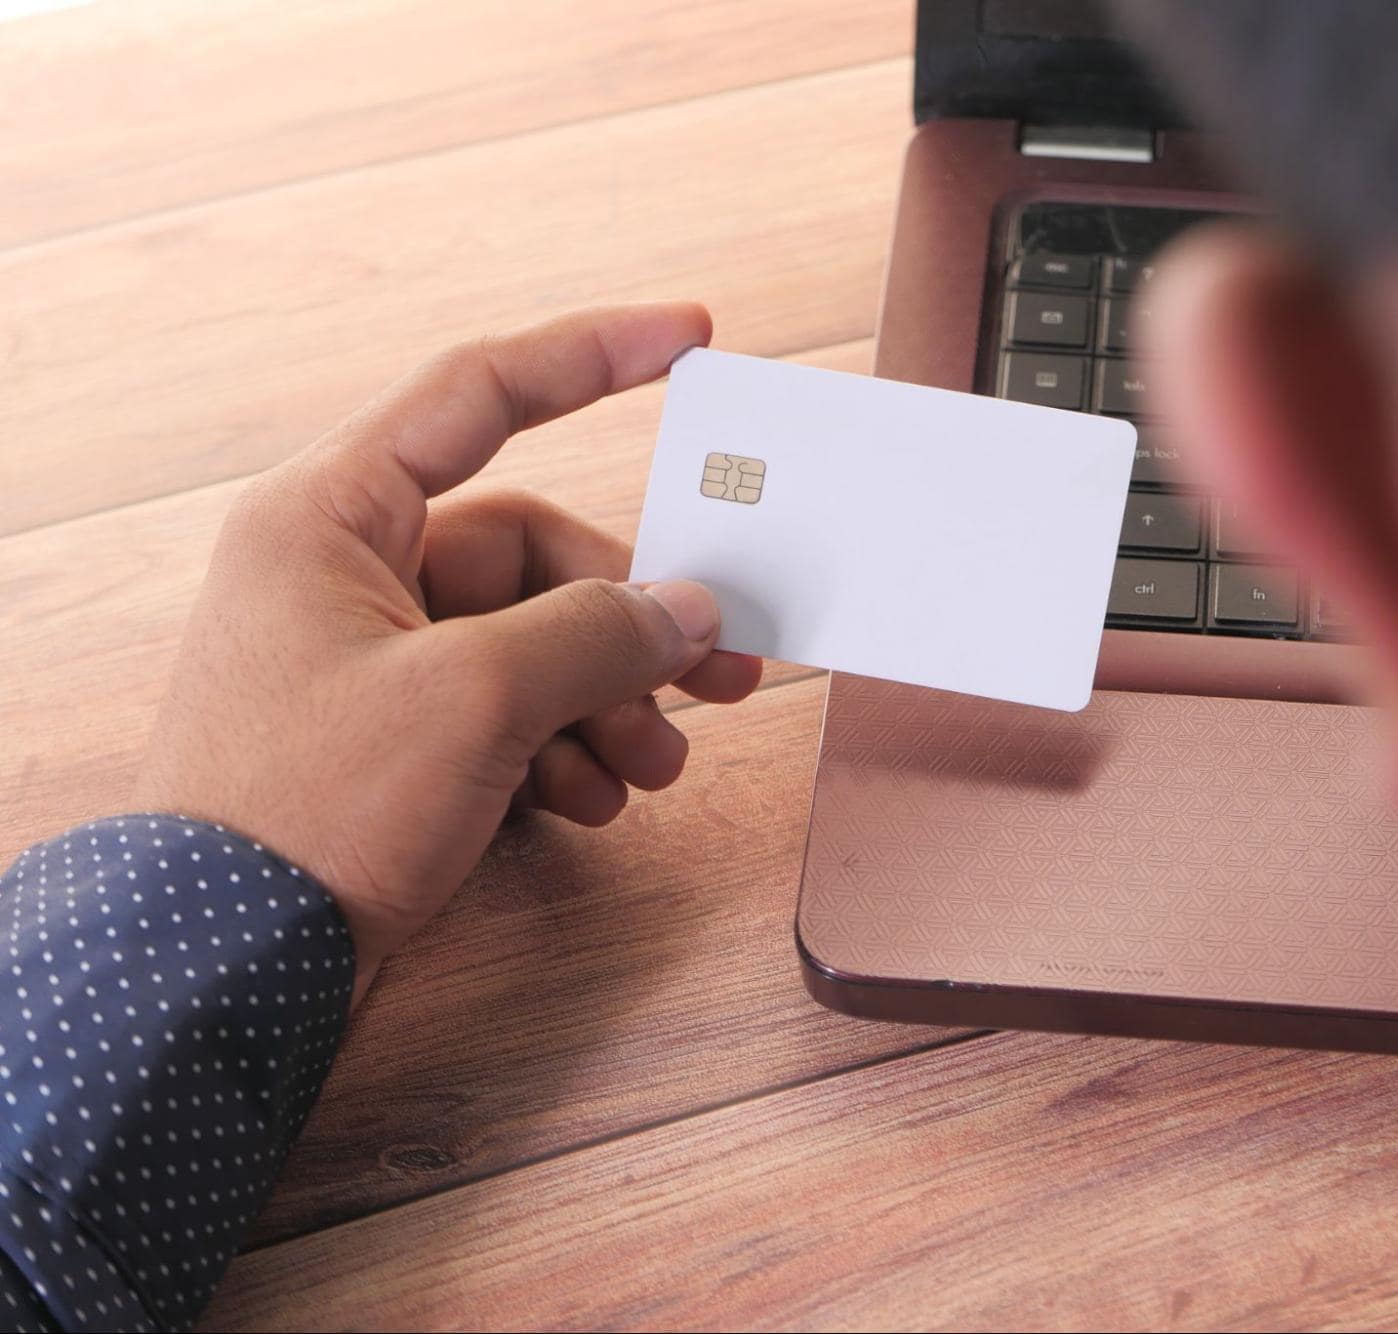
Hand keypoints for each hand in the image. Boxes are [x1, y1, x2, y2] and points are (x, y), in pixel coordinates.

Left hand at [133, 303, 761, 999]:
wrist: (219, 967)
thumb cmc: (305, 808)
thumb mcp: (474, 700)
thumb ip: (596, 637)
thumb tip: (686, 615)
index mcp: (333, 516)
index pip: (479, 393)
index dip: (591, 355)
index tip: (686, 336)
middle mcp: (349, 574)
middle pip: (533, 552)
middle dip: (629, 616)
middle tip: (719, 666)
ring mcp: (369, 661)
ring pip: (531, 642)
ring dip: (610, 697)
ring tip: (657, 761)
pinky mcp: (390, 740)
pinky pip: (506, 712)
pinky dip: (564, 750)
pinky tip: (594, 800)